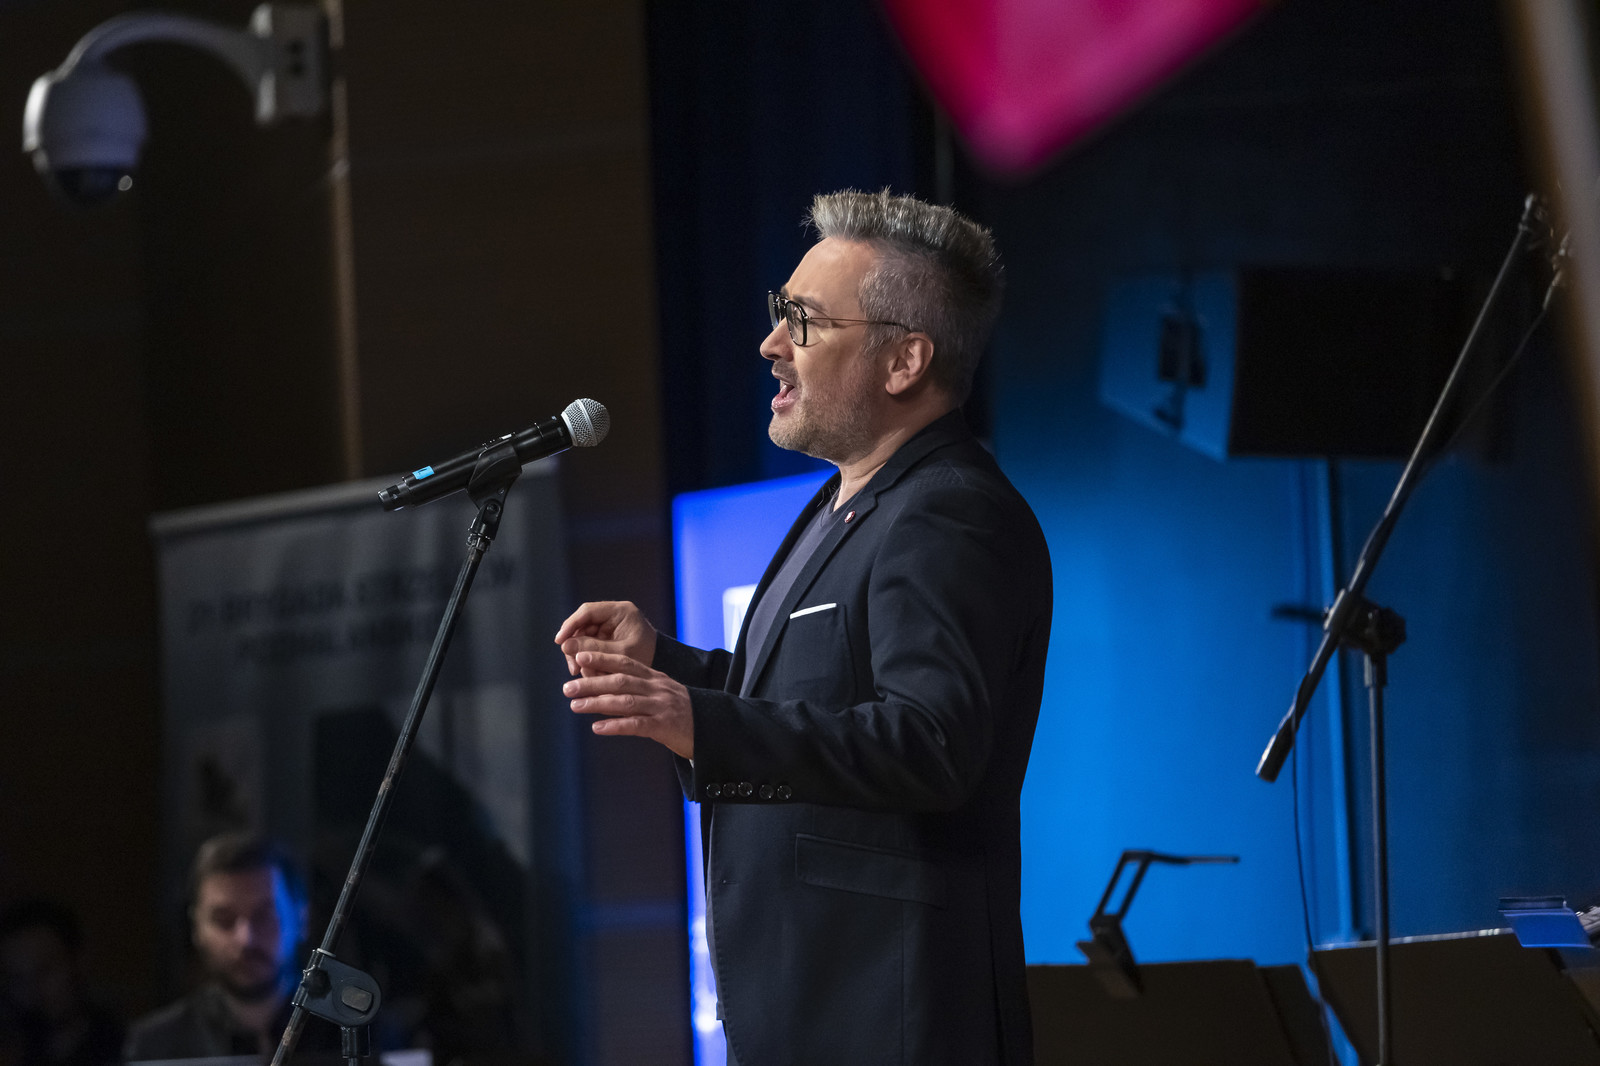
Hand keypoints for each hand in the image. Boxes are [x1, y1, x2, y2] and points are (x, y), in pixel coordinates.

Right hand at [554, 600, 657, 676]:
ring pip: (582, 638)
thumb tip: (565, 646)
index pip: (588, 611)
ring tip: (581, 673)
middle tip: (574, 668)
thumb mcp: (621, 653)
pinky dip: (586, 659)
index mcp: (621, 611)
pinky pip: (588, 646)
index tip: (560, 641)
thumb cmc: (647, 656)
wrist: (662, 664)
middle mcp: (612, 615)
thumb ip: (594, 649)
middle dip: (575, 647)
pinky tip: (587, 672)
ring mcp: (608, 627)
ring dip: (579, 656)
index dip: (571, 625)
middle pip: (582, 626)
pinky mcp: (606, 638)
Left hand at [563, 651, 693, 758]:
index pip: (625, 662)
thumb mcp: (662, 694)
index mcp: (655, 678)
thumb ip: (639, 688)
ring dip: (597, 703)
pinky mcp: (664, 727)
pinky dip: (614, 726)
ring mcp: (661, 707)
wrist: (712, 730)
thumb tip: (605, 689)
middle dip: (592, 682)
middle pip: (620, 680)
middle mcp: (657, 689)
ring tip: (575, 706)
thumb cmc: (682, 713)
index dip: (602, 658)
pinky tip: (597, 728)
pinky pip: (636, 725)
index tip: (580, 655)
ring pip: (624, 701)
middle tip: (568, 687)